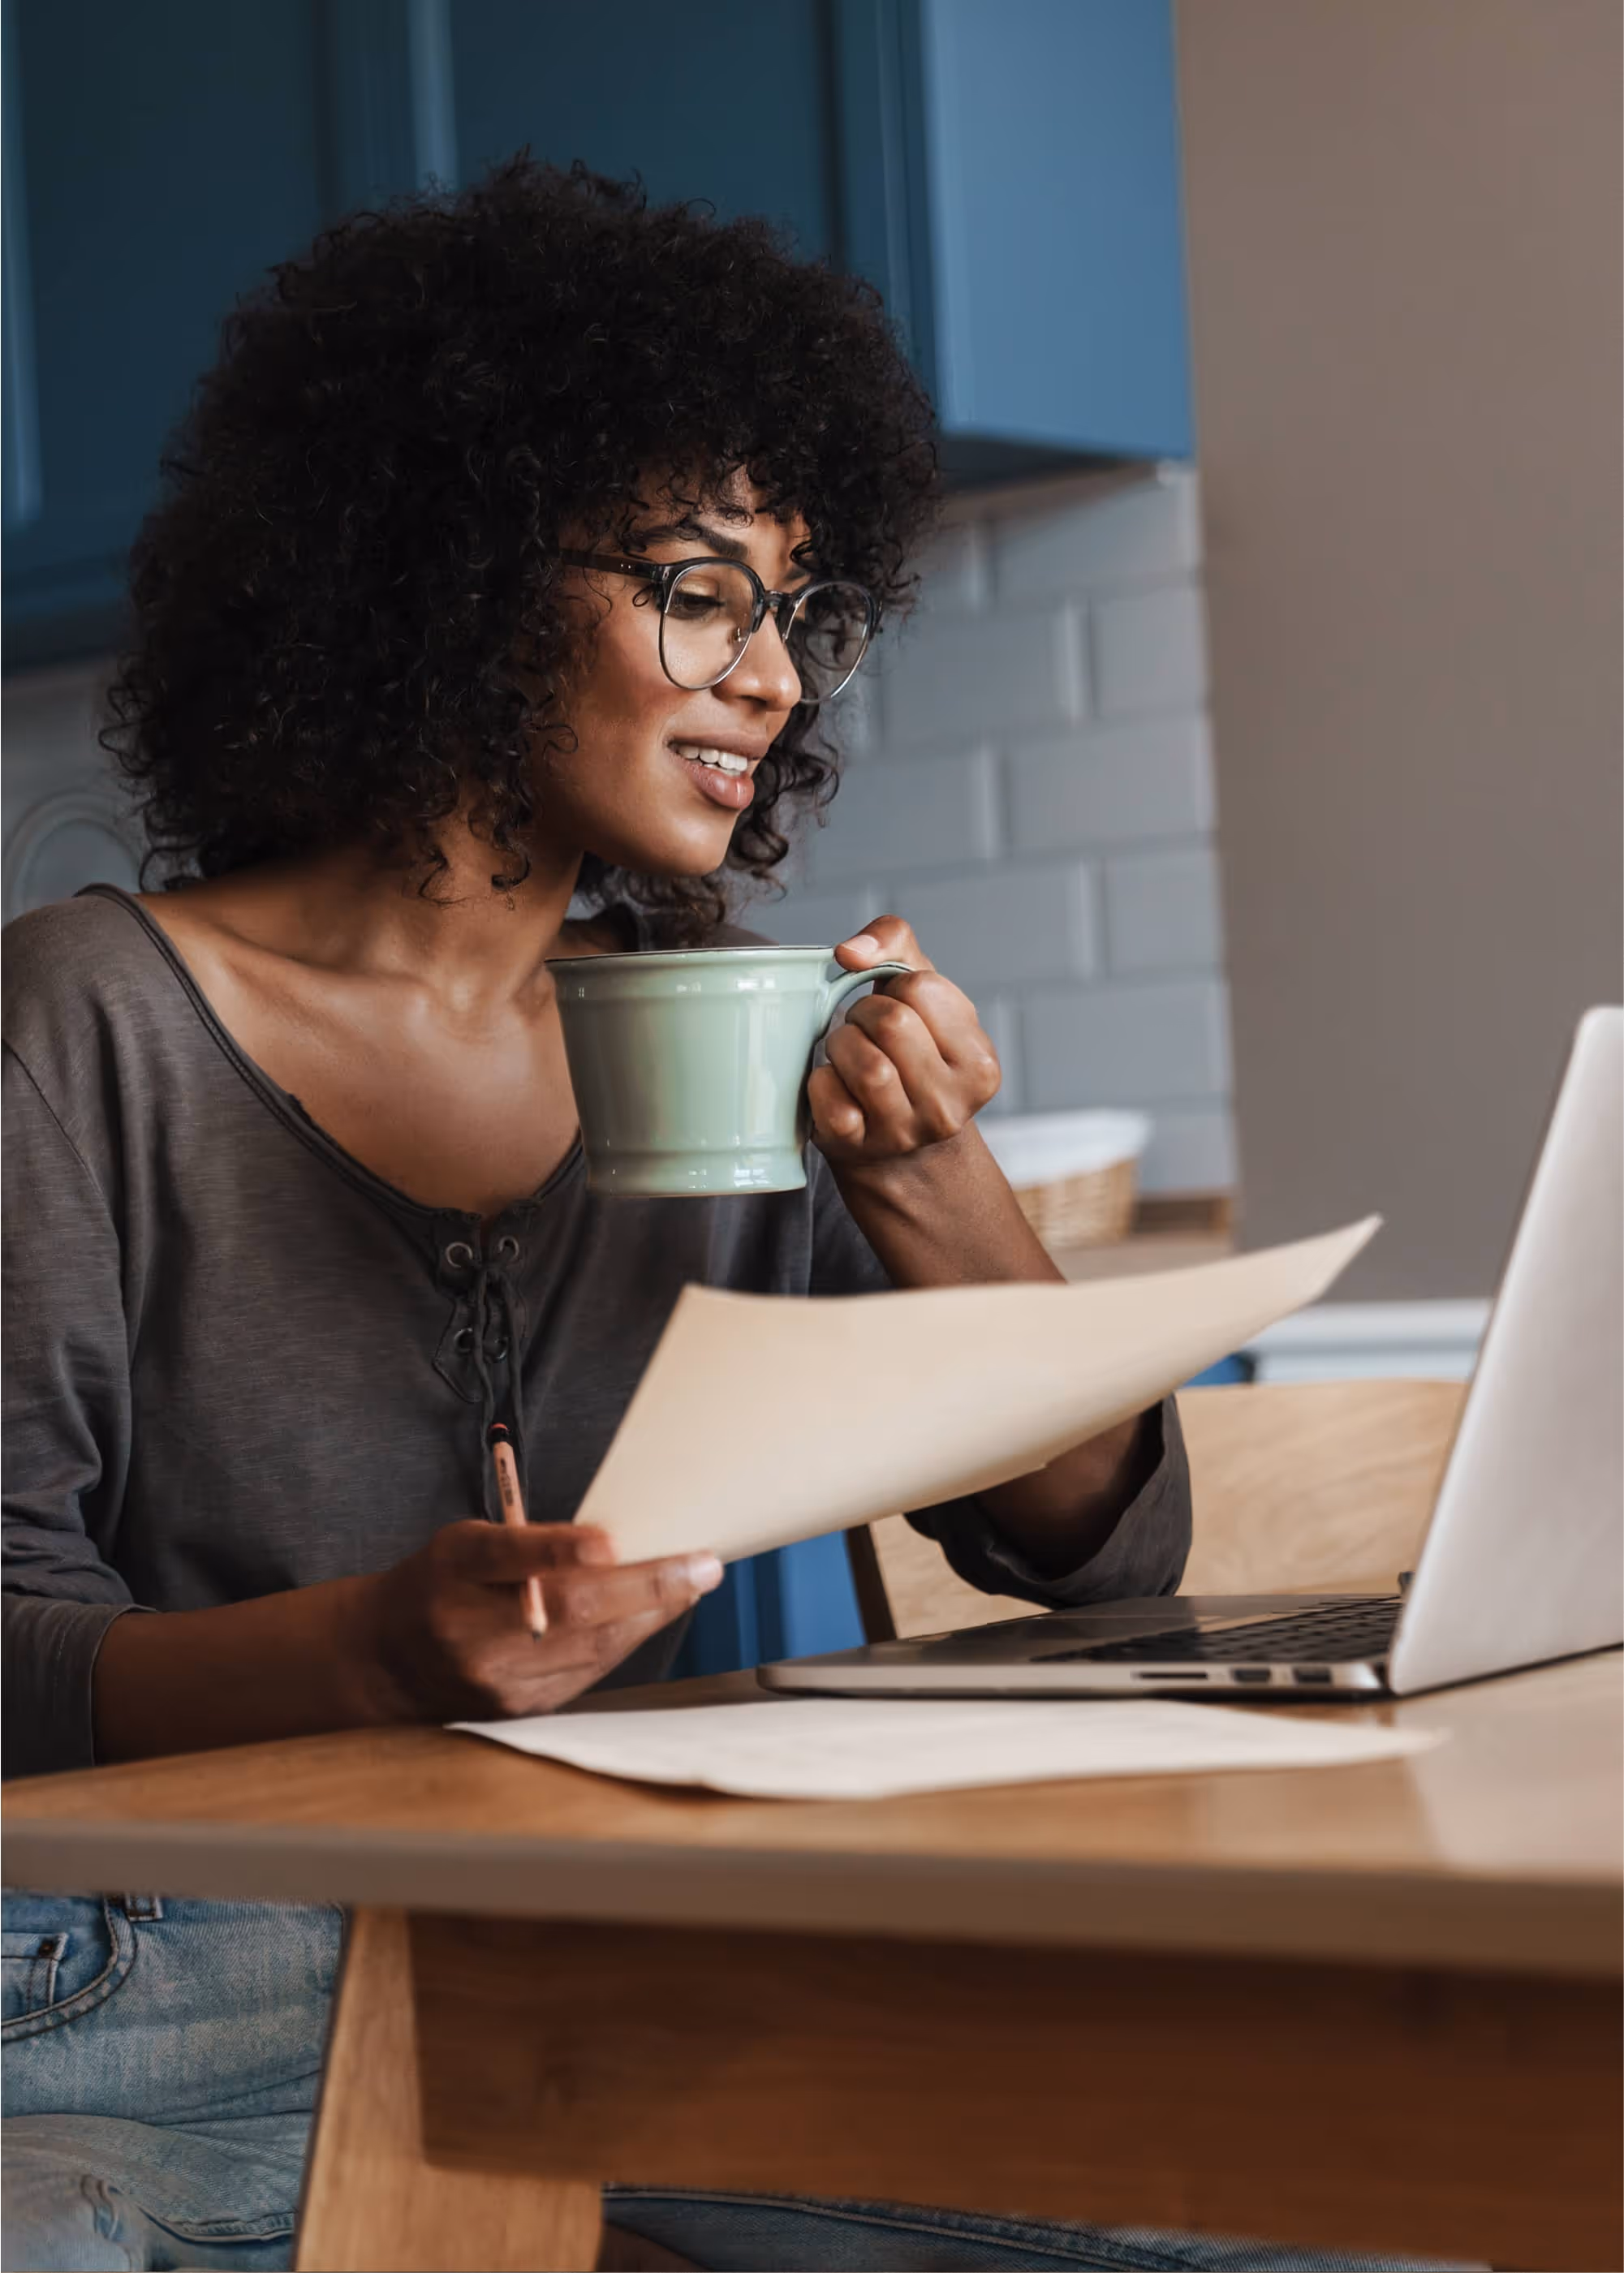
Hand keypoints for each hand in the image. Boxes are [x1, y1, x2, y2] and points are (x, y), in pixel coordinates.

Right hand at [359, 1519, 722, 1722]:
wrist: (388, 1660)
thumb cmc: (441, 1584)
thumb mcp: (466, 1542)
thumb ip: (527, 1541)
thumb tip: (611, 1546)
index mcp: (453, 1571)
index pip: (508, 1556)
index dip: (559, 1549)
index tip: (610, 1542)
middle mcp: (470, 1629)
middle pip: (568, 1610)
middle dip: (646, 1587)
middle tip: (701, 1566)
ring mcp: (495, 1677)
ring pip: (589, 1647)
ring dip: (650, 1615)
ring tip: (690, 1584)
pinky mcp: (516, 1708)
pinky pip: (586, 1673)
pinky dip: (625, 1642)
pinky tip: (653, 1617)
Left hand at [808, 916, 1000, 1172]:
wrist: (898, 1147)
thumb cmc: (910, 1052)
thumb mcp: (921, 993)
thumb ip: (894, 943)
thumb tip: (849, 952)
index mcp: (980, 1065)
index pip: (922, 989)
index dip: (896, 988)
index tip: (898, 1009)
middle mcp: (950, 1106)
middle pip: (892, 1023)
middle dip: (864, 1014)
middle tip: (864, 1029)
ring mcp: (905, 1133)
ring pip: (865, 1064)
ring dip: (842, 1045)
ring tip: (849, 1053)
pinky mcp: (858, 1147)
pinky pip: (828, 1094)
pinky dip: (821, 1080)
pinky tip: (836, 1086)